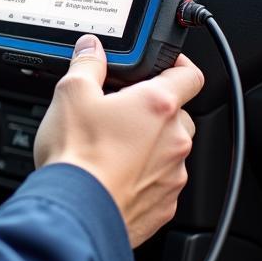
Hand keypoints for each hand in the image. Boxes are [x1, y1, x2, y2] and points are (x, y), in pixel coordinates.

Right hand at [33, 35, 202, 248]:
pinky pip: (161, 183)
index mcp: (158, 105)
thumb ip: (87, 64)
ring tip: (112, 148)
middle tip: (122, 112)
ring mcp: (173, 175)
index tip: (166, 66)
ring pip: (170, 151)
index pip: (190, 75)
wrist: (77, 212)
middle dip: (155, 111)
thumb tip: (92, 48)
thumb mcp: (71, 94)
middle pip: (179, 115)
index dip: (179, 65)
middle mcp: (174, 140)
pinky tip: (113, 176)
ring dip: (149, 146)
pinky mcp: (164, 206)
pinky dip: (143, 178)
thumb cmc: (78, 156)